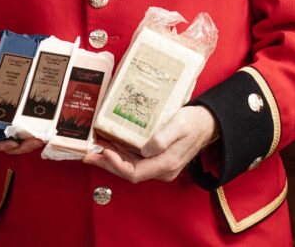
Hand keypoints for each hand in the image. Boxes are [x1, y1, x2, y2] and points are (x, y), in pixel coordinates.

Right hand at [0, 63, 43, 154]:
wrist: (5, 67)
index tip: (12, 142)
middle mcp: (1, 127)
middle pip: (9, 146)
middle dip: (22, 148)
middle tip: (33, 141)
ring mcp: (13, 125)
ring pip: (21, 144)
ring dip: (31, 145)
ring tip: (41, 139)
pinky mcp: (24, 120)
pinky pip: (30, 134)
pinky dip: (36, 136)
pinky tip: (45, 132)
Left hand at [83, 106, 217, 182]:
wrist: (207, 123)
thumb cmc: (193, 122)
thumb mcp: (179, 126)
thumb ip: (163, 138)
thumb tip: (145, 150)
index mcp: (165, 165)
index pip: (134, 173)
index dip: (116, 164)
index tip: (103, 150)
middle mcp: (161, 169)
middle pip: (128, 172)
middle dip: (106, 163)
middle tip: (87, 155)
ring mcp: (159, 165)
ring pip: (129, 167)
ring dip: (110, 158)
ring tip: (92, 149)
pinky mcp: (157, 158)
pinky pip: (134, 160)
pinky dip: (119, 154)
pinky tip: (108, 144)